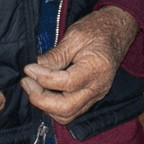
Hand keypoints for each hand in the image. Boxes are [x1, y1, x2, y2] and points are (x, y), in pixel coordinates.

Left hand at [20, 5, 138, 125]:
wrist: (117, 30)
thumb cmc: (98, 29)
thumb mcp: (75, 35)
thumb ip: (55, 55)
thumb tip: (35, 68)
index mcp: (97, 68)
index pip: (67, 83)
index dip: (44, 78)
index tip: (29, 69)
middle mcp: (98, 87)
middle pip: (67, 108)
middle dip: (41, 99)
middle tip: (26, 82)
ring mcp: (95, 95)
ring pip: (67, 115)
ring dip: (45, 105)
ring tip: (32, 86)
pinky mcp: (91, 97)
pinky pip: (70, 110)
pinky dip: (53, 105)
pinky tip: (43, 90)